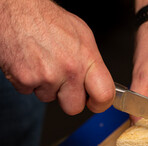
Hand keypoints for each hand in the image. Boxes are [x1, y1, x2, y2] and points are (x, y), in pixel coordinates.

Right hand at [0, 0, 114, 114]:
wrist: (16, 9)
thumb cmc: (47, 19)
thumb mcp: (82, 36)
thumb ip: (92, 63)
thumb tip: (98, 81)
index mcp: (87, 58)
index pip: (104, 95)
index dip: (100, 104)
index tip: (95, 102)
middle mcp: (70, 69)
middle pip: (75, 107)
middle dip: (69, 98)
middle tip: (63, 82)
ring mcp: (47, 76)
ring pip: (50, 98)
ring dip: (46, 87)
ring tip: (43, 63)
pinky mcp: (25, 79)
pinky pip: (29, 92)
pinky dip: (28, 81)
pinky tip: (30, 63)